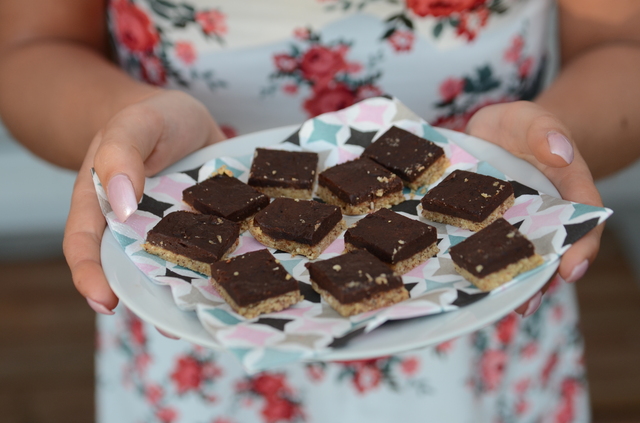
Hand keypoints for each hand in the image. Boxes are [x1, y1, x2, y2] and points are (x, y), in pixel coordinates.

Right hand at [63, 90, 225, 315]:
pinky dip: (227, 267)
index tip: (105, 302)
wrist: (182, 117)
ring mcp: (174, 234)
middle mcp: (136, 230)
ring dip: (193, 293)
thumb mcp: (133, 125)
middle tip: (172, 325)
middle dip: (152, 301)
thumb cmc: (148, 120)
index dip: (90, 276)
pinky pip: (214, 253)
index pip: (85, 246)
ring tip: (212, 316)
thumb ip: (122, 156)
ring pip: (179, 269)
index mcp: (102, 206)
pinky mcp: (207, 231)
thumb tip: (122, 206)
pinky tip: (245, 278)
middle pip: (136, 271)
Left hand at [466, 101, 603, 315]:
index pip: (582, 218)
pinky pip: (481, 248)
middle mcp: (543, 215)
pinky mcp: (483, 228)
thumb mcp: (531, 119)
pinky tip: (462, 281)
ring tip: (492, 304)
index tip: (572, 268)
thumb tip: (559, 152)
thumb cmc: (521, 128)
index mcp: (566, 188)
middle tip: (525, 305)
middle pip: (548, 251)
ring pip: (514, 257)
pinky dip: (476, 264)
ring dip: (507, 282)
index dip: (580, 246)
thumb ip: (543, 129)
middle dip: (538, 280)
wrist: (496, 134)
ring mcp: (512, 225)